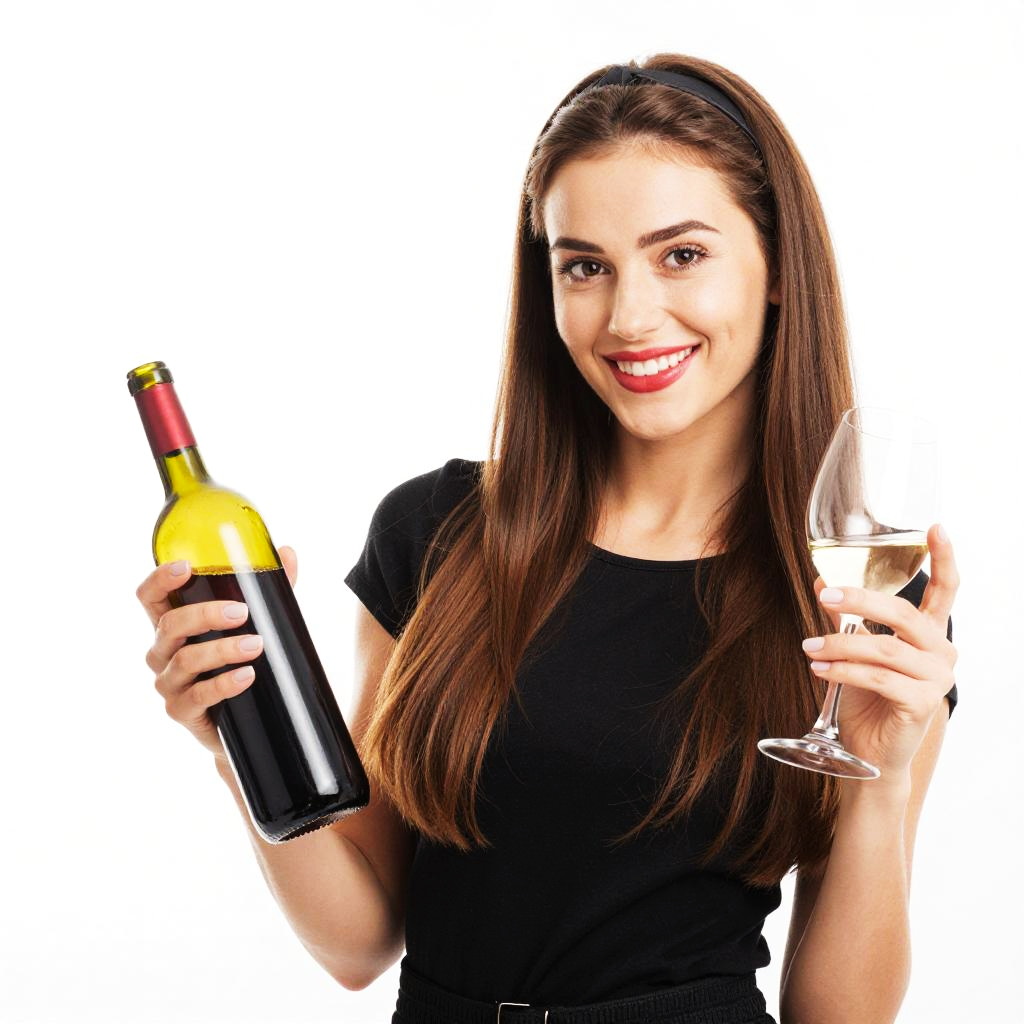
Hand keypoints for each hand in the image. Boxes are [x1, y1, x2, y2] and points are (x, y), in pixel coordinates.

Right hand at [135, 546, 298, 755]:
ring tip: (256, 645)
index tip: (186, 566)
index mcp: (173, 625)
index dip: (160, 579)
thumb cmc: (239, 661)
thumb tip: (287, 553)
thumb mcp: (255, 623)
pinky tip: (247, 675)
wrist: (248, 720)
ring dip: (221, 649)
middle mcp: (162, 653)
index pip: (151, 597)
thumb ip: (268, 590)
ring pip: (184, 660)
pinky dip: (223, 684)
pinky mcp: (182, 711)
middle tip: (241, 612)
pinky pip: (197, 696)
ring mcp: (169, 684)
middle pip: (169, 625)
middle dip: (204, 615)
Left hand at [802, 525, 958, 779]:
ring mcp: (935, 679)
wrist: (871, 752)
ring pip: (885, 648)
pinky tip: (819, 669)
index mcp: (930, 633)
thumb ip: (846, 617)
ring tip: (809, 647)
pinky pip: (879, 679)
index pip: (946, 590)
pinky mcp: (921, 705)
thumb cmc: (867, 697)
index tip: (936, 527)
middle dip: (861, 599)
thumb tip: (821, 579)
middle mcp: (941, 652)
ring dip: (840, 645)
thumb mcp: (856, 650)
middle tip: (825, 596)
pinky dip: (844, 671)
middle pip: (905, 614)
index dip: (944, 558)